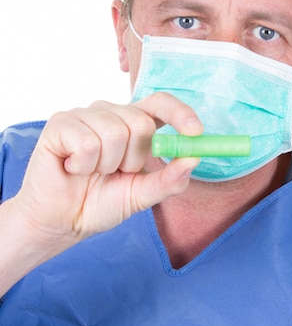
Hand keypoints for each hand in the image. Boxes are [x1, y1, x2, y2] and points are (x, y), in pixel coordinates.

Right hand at [14, 93, 202, 243]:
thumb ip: (170, 179)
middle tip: (113, 173)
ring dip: (105, 166)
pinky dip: (82, 165)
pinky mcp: (60, 123)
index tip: (195, 132)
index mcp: (134, 125)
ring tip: (90, 172)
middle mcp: (111, 113)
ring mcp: (85, 115)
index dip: (180, 113)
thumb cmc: (99, 203)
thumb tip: (194, 158)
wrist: (61, 221)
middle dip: (132, 159)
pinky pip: (87, 142)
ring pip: (114, 133)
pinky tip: (72, 168)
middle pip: (141, 123)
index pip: (161, 104)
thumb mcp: (142, 195)